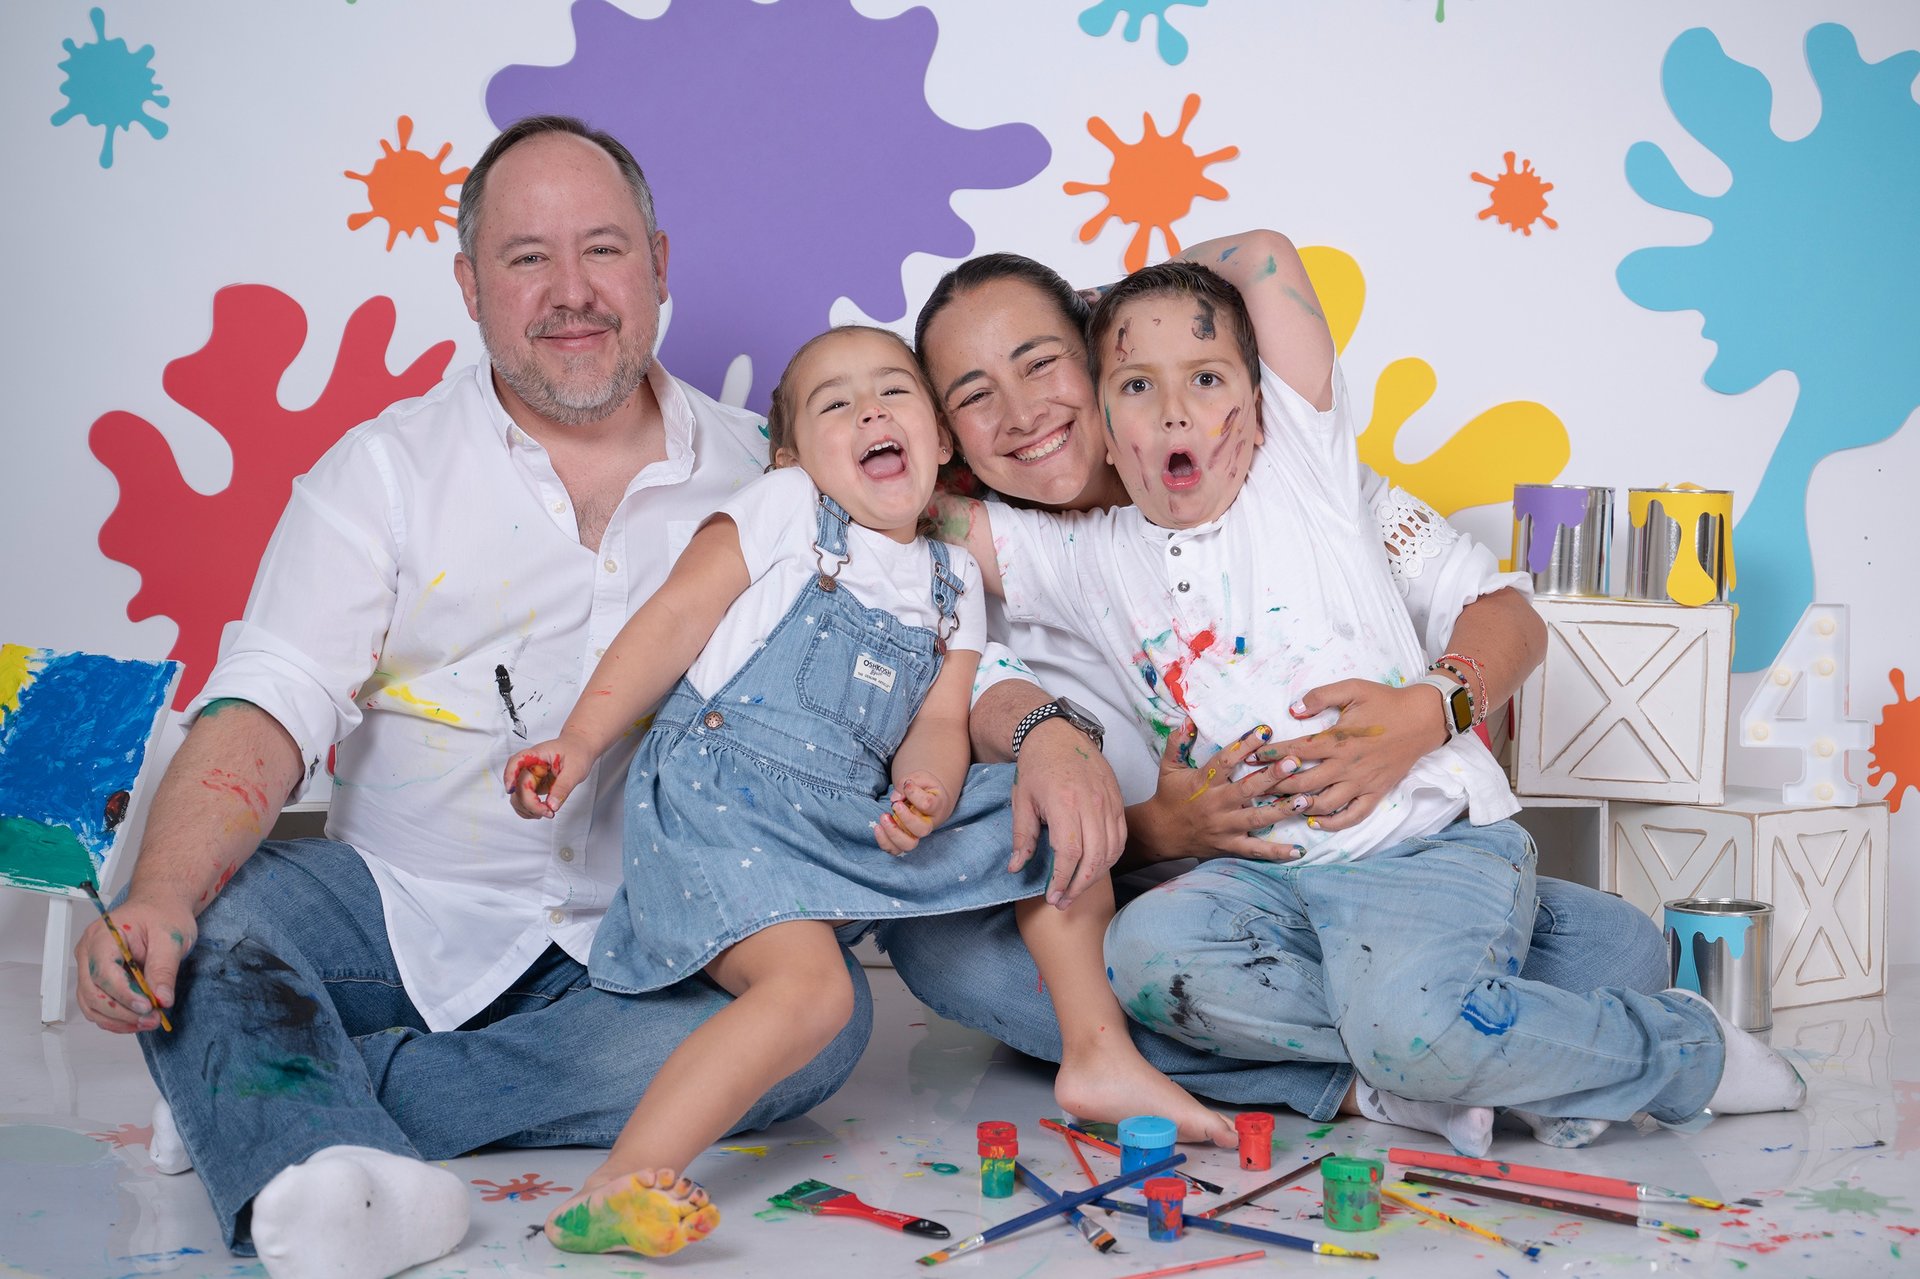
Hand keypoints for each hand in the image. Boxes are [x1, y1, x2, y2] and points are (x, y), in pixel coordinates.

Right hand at [74, 896, 195, 1033]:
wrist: (160, 905)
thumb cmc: (162, 913)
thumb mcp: (171, 937)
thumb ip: (164, 969)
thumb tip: (162, 998)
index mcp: (103, 936)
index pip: (104, 973)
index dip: (124, 995)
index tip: (147, 1007)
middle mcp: (89, 952)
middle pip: (93, 993)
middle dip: (123, 1012)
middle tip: (153, 1019)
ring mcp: (89, 966)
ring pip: (91, 1004)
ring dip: (118, 1020)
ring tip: (149, 1022)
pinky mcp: (97, 978)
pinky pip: (98, 1005)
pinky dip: (116, 1017)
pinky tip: (137, 1020)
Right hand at [504, 736, 592, 817]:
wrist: (580, 747)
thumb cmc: (577, 752)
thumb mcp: (575, 770)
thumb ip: (563, 787)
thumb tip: (552, 805)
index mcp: (537, 755)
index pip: (516, 762)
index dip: (509, 775)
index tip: (511, 790)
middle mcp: (530, 766)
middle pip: (518, 786)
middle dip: (529, 803)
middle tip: (548, 811)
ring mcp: (531, 776)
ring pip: (517, 795)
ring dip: (527, 808)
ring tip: (546, 812)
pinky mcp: (534, 785)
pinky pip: (524, 799)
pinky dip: (529, 809)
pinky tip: (540, 811)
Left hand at [875, 771, 952, 854]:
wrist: (931, 801)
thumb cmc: (925, 788)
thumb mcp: (920, 778)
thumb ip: (907, 783)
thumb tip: (896, 797)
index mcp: (937, 806)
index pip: (927, 804)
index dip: (914, 794)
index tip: (907, 785)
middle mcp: (928, 824)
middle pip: (921, 830)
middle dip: (905, 818)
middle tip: (895, 804)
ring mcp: (916, 834)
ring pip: (908, 845)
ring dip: (893, 833)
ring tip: (884, 817)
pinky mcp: (904, 839)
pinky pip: (895, 849)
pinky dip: (884, 841)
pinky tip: (878, 827)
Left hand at [1009, 718, 1125, 909]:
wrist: (1057, 734)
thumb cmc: (1036, 767)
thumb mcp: (1021, 801)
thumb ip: (1021, 837)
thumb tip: (1016, 868)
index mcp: (1064, 803)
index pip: (1070, 853)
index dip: (1062, 880)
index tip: (1052, 896)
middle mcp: (1091, 803)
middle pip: (1095, 857)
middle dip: (1079, 886)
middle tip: (1063, 901)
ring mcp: (1108, 801)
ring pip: (1111, 850)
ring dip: (1096, 875)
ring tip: (1077, 888)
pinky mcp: (1117, 800)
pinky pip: (1120, 837)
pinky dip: (1110, 857)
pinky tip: (1095, 868)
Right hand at [1130, 721, 1301, 861]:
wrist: (1160, 833)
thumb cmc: (1169, 797)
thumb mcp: (1168, 767)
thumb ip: (1177, 743)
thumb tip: (1188, 720)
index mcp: (1204, 783)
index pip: (1225, 761)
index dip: (1245, 745)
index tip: (1265, 731)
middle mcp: (1216, 804)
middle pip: (1247, 789)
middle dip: (1272, 776)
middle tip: (1294, 762)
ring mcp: (1225, 827)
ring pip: (1257, 819)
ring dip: (1282, 810)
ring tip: (1305, 800)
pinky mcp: (1229, 845)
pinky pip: (1255, 850)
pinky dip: (1277, 852)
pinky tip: (1299, 850)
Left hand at [1255, 680, 1447, 830]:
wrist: (1423, 719)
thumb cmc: (1385, 701)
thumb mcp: (1352, 688)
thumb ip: (1320, 696)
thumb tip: (1292, 709)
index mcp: (1338, 740)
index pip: (1296, 751)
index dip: (1270, 756)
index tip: (1251, 758)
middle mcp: (1347, 766)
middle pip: (1303, 783)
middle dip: (1275, 786)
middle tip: (1255, 788)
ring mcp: (1361, 783)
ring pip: (1324, 804)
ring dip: (1298, 806)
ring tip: (1277, 805)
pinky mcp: (1376, 793)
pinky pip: (1352, 816)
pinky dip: (1332, 823)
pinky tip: (1314, 821)